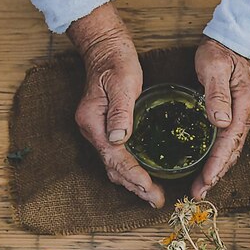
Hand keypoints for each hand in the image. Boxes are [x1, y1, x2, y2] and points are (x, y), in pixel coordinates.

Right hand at [67, 3, 165, 207]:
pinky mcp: (106, 129)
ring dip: (133, 182)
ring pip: (114, 165)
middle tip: (157, 200)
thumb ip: (120, 111)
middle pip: (113, 167)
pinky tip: (144, 177)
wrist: (104, 49)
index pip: (115, 158)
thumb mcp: (122, 83)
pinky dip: (131, 170)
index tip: (151, 190)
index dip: (134, 176)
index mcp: (93, 123)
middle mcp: (93, 131)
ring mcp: (98, 131)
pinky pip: (117, 156)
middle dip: (135, 186)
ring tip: (152, 196)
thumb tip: (119, 138)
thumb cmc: (115, 62)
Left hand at [191, 37, 249, 198]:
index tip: (206, 180)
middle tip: (198, 193)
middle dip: (216, 175)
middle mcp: (247, 115)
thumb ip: (217, 95)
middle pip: (232, 152)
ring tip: (201, 187)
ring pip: (230, 151)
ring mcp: (243, 117)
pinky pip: (227, 143)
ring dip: (217, 170)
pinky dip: (218, 159)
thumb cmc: (220, 52)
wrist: (231, 41)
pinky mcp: (236, 116)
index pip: (229, 141)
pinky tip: (207, 168)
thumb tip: (220, 121)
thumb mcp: (215, 68)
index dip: (217, 163)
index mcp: (244, 107)